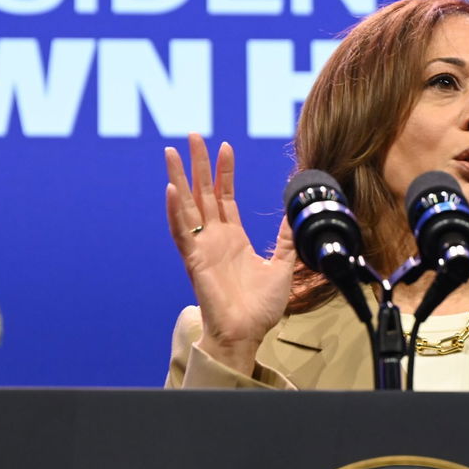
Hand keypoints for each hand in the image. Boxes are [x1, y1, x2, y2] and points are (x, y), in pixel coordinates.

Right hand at [165, 133, 295, 372]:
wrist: (248, 333)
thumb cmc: (261, 307)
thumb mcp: (281, 265)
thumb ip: (285, 238)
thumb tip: (297, 214)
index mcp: (233, 238)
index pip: (225, 197)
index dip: (224, 172)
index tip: (226, 147)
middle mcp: (215, 239)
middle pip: (203, 193)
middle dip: (198, 164)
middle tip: (192, 135)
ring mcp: (202, 248)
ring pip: (187, 206)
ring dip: (178, 178)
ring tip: (171, 153)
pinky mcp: (194, 261)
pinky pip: (181, 232)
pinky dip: (175, 211)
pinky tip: (171, 189)